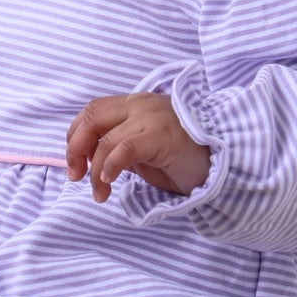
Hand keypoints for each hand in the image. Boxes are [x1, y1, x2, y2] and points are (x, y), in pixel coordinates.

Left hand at [66, 92, 211, 203]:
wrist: (221, 161)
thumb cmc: (183, 158)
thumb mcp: (143, 150)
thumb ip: (119, 146)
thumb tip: (89, 158)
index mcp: (135, 104)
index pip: (92, 111)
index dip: (76, 137)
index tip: (75, 164)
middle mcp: (140, 105)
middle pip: (92, 119)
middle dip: (76, 150)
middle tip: (76, 177)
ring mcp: (151, 118)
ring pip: (106, 139)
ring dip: (95, 170)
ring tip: (100, 193)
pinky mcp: (161, 136)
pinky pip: (125, 148)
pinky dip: (110, 166)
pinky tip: (110, 181)